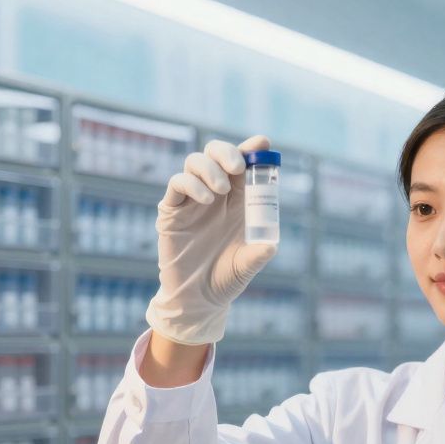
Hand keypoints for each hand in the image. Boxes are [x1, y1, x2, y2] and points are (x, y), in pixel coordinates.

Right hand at [144, 135, 276, 345]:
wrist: (197, 299)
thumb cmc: (226, 280)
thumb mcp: (246, 266)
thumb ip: (258, 254)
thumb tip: (272, 245)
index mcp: (238, 201)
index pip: (244, 165)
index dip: (252, 150)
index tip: (262, 144)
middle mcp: (215, 195)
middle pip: (217, 154)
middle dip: (228, 152)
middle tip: (238, 167)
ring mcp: (192, 200)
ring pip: (195, 162)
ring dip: (210, 168)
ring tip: (221, 189)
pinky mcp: (172, 210)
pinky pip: (177, 183)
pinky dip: (191, 184)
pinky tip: (206, 199)